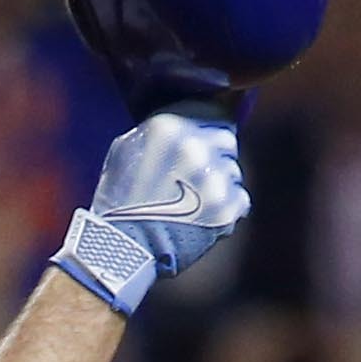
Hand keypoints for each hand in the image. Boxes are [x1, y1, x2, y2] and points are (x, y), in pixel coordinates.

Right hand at [49, 113, 248, 317]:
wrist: (122, 250)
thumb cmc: (119, 201)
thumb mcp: (125, 149)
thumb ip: (157, 128)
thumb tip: (186, 118)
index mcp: (168, 126)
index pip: (213, 111)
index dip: (208, 127)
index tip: (203, 141)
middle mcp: (195, 146)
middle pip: (227, 138)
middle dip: (216, 154)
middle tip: (198, 175)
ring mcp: (215, 178)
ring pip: (234, 170)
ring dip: (221, 183)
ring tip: (195, 202)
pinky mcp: (228, 208)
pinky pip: (241, 200)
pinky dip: (227, 209)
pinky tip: (203, 218)